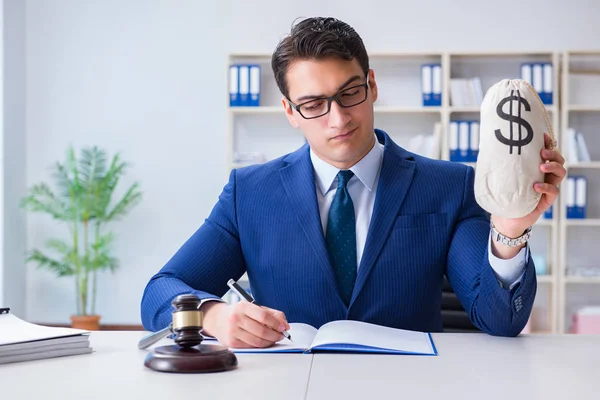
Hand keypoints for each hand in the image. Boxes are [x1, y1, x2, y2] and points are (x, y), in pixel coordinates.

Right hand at [201, 301, 290, 347]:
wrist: (217, 319)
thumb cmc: (239, 313)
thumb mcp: (254, 307)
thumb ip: (272, 313)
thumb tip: (285, 325)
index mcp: (243, 307)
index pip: (263, 316)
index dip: (276, 323)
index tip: (283, 327)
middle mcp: (236, 318)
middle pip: (261, 330)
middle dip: (275, 335)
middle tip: (281, 335)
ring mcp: (233, 331)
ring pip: (257, 341)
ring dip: (270, 342)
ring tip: (274, 339)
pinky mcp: (232, 343)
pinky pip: (251, 346)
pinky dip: (261, 346)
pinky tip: (264, 342)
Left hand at [491, 133, 565, 256]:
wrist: (504, 219)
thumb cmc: (503, 196)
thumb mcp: (501, 178)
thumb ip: (499, 165)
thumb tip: (486, 148)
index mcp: (534, 168)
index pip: (547, 152)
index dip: (548, 143)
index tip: (542, 136)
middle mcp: (544, 176)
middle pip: (558, 160)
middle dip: (553, 153)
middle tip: (542, 152)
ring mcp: (547, 188)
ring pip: (560, 173)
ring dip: (553, 166)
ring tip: (542, 165)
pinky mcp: (546, 201)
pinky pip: (554, 191)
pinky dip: (547, 187)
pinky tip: (536, 186)